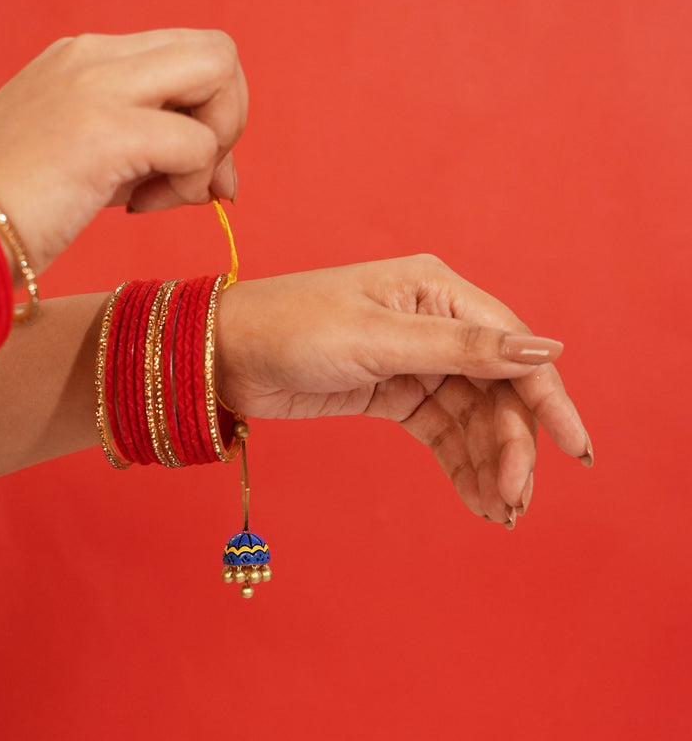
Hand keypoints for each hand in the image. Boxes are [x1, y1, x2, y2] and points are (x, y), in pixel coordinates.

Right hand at [0, 29, 247, 272]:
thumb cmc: (21, 204)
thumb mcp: (99, 163)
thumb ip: (161, 155)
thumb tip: (227, 180)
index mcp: (91, 55)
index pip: (194, 55)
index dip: (213, 113)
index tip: (191, 168)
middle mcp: (97, 54)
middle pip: (219, 51)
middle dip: (229, 120)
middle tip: (195, 174)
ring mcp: (98, 84)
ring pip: (219, 74)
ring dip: (215, 147)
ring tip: (161, 193)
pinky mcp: (103, 130)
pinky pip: (196, 144)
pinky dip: (189, 184)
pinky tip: (139, 207)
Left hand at [216, 255, 590, 526]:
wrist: (226, 355)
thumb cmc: (294, 328)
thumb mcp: (379, 338)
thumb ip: (463, 349)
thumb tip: (546, 350)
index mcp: (437, 291)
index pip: (511, 349)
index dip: (547, 400)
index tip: (575, 451)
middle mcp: (434, 323)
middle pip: (494, 390)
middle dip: (509, 445)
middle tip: (513, 500)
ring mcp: (414, 360)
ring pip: (470, 416)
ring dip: (486, 463)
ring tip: (497, 511)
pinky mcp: (393, 392)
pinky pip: (440, 430)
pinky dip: (458, 462)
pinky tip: (473, 496)